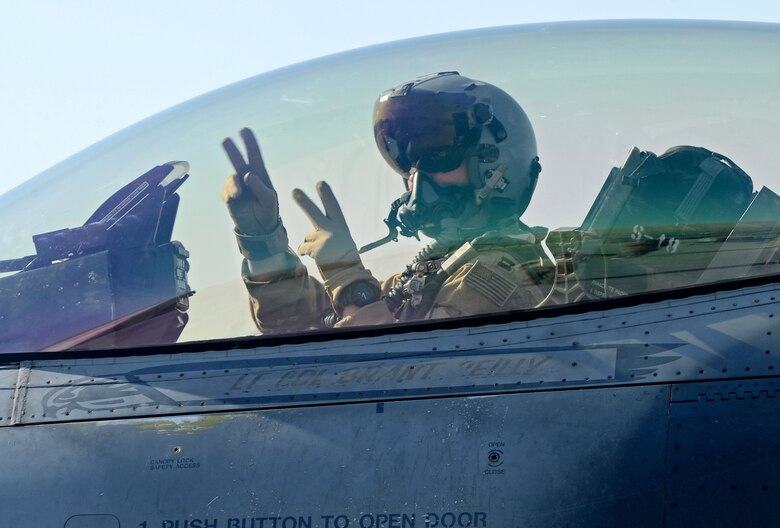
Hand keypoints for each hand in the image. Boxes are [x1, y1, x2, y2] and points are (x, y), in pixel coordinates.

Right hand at [221, 128, 278, 234]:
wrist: (258, 230)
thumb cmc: (268, 212)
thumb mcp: (269, 201)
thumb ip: (261, 187)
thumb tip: (248, 175)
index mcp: (261, 176)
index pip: (255, 156)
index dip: (250, 143)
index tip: (244, 130)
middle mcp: (247, 178)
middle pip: (238, 161)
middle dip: (232, 150)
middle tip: (225, 139)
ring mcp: (237, 187)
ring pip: (231, 178)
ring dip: (234, 184)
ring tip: (238, 194)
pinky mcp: (229, 197)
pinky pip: (226, 191)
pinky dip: (229, 194)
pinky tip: (234, 199)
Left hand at [294, 181, 378, 312]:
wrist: (348, 274)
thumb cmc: (345, 258)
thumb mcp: (343, 240)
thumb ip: (329, 232)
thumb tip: (309, 234)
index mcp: (340, 226)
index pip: (333, 207)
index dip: (326, 195)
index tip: (320, 183)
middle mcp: (331, 230)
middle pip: (314, 213)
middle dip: (303, 201)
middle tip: (294, 191)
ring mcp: (322, 239)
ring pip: (307, 237)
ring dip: (310, 244)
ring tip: (322, 253)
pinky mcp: (315, 249)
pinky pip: (303, 249)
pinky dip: (306, 253)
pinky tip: (318, 258)